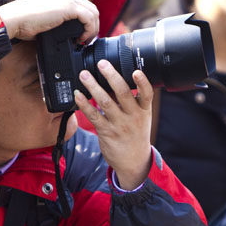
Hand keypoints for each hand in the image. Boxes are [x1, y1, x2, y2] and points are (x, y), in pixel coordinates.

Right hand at [0, 0, 97, 43]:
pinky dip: (89, 30)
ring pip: (93, 12)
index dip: (84, 20)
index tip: (81, 35)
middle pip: (89, 7)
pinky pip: (89, 18)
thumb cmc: (21, 23)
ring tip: (86, 41)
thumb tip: (63, 33)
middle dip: (91, 24)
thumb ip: (54, 19)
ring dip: (93, 28)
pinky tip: (82, 39)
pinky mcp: (68, 7)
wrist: (13, 19)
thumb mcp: (41, 17)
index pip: (79, 4)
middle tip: (86, 39)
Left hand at [74, 61, 153, 188]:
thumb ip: (129, 99)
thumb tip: (113, 77)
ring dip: (93, 87)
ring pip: (105, 102)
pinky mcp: (106, 132)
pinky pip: (93, 116)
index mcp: (144, 110)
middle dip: (111, 76)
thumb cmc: (135, 134)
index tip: (136, 71)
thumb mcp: (141, 117)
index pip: (146, 94)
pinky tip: (78, 94)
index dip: (142, 82)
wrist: (134, 161)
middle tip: (102, 63)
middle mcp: (133, 116)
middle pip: (123, 93)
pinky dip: (84, 104)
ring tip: (84, 74)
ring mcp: (119, 125)